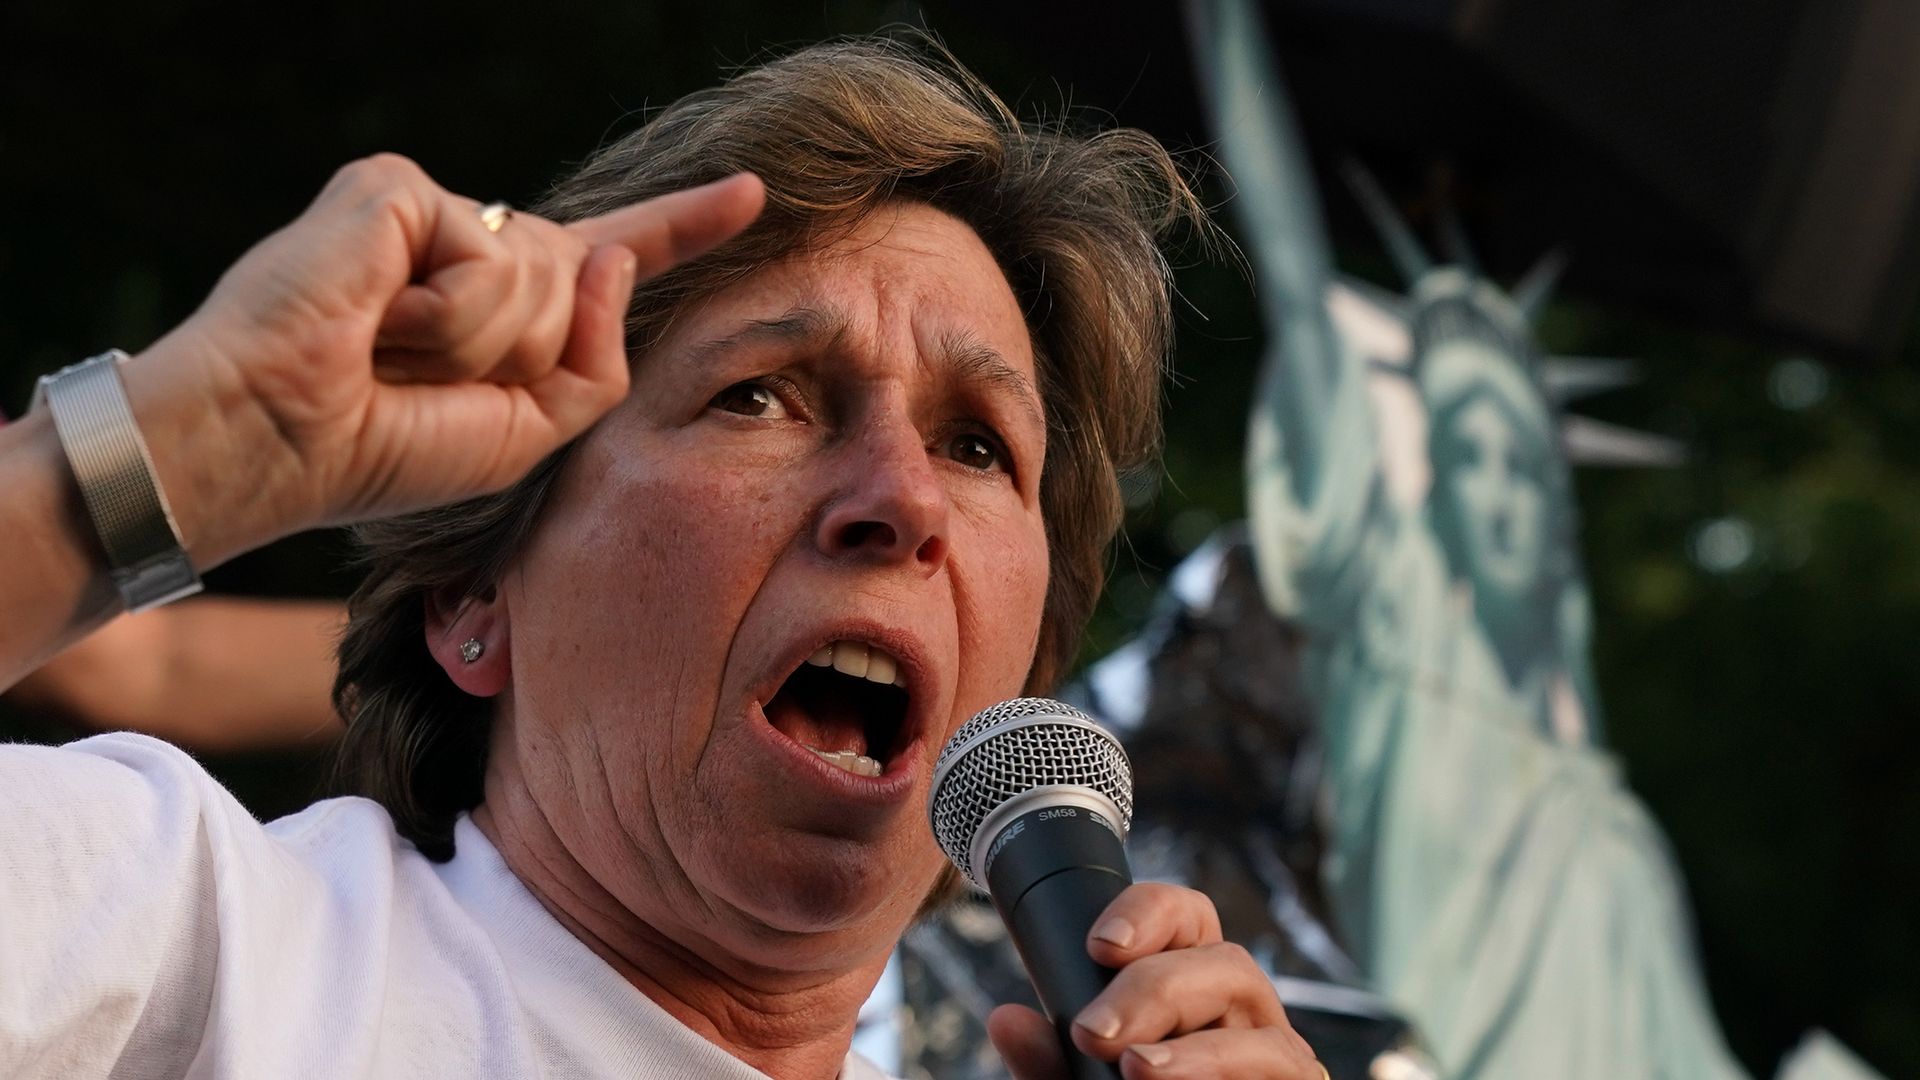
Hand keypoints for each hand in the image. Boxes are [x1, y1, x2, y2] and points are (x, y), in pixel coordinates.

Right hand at [123, 154, 763, 564]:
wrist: (278, 443)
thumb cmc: (385, 450)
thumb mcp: (526, 432)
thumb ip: (595, 362)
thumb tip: (609, 259)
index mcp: (508, 306)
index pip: (611, 256)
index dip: (683, 227)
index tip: (751, 195)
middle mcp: (477, 248)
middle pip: (587, 286)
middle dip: (524, 356)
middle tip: (418, 381)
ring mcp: (438, 214)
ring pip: (544, 277)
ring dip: (478, 344)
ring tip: (391, 352)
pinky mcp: (398, 189)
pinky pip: (490, 257)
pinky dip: (445, 312)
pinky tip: (377, 317)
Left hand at [988, 883, 1322, 1078]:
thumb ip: (1048, 1060)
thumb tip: (1007, 1019)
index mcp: (1190, 986)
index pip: (1184, 915)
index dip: (1147, 913)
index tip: (1097, 945)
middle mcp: (1240, 1008)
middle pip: (1220, 960)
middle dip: (1153, 988)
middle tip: (1095, 1032)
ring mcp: (1274, 1048)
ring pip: (1259, 1016)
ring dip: (1196, 1045)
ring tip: (1139, 1068)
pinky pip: (1282, 1068)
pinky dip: (1226, 1073)